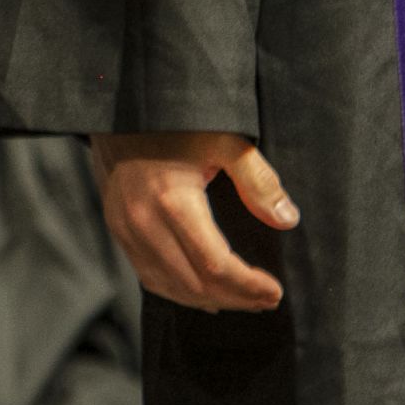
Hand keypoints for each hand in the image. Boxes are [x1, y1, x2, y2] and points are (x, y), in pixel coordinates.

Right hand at [92, 131, 296, 312]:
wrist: (120, 105)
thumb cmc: (177, 121)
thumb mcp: (224, 140)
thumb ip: (257, 180)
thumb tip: (287, 219)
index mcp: (172, 201)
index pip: (216, 266)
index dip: (248, 286)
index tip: (275, 291)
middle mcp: (144, 221)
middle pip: (195, 284)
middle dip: (236, 298)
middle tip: (266, 300)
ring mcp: (126, 228)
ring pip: (171, 287)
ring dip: (210, 300)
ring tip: (243, 300)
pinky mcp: (117, 228)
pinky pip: (149, 275)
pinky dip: (179, 292)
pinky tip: (203, 294)